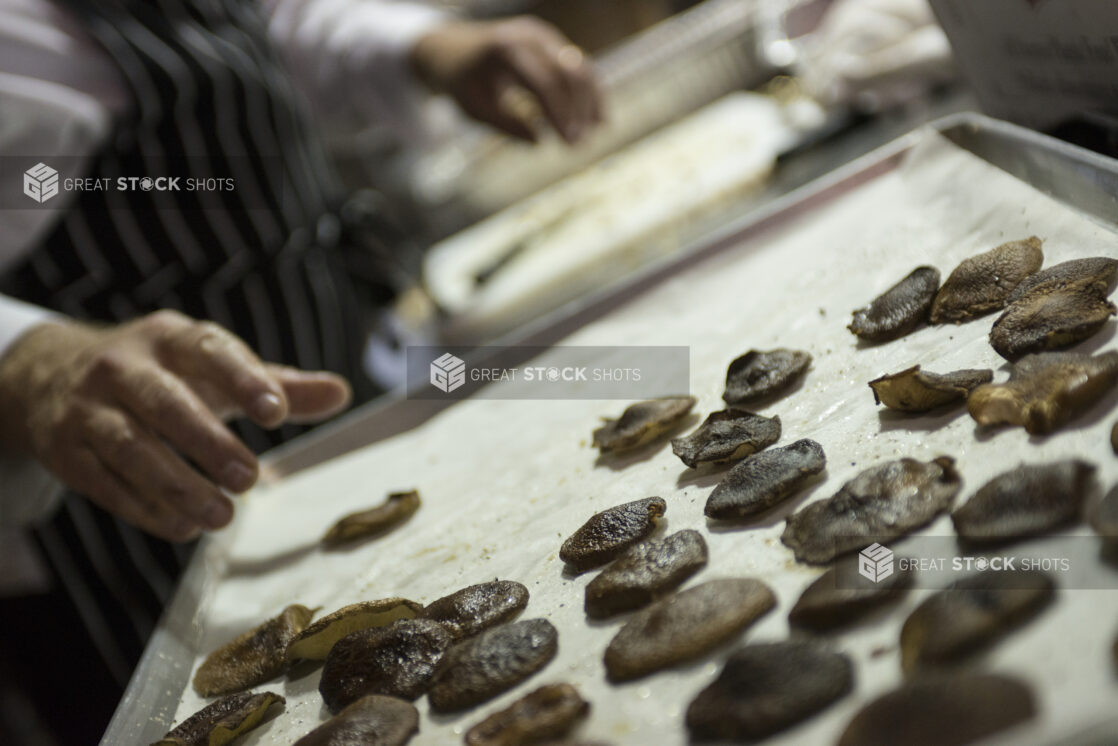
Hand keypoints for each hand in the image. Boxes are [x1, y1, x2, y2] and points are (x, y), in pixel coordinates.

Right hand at [0, 310, 350, 541]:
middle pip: (165, 403)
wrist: (50, 375)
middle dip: (208, 443)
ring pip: (131, 447)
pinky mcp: (65, 450)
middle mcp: (123, 367)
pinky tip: (183, 527)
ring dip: (177, 486)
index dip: (242, 380)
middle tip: (250, 479)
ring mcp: (87, 408)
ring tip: (222, 516)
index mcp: (169, 339)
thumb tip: (342, 392)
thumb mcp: (213, 369)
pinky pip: (104, 482)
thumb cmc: (161, 374)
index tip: (276, 412)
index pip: (207, 352)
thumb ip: (277, 384)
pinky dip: (145, 508)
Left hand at [411, 16, 602, 143]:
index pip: (545, 83)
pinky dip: (589, 91)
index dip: (562, 115)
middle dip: (579, 110)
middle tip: (581, 145)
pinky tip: (598, 118)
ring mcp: (543, 35)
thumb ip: (507, 126)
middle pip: (569, 72)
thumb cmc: (463, 84)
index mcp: (506, 51)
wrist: (452, 49)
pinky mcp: (551, 41)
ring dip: (590, 101)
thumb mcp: (477, 110)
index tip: (569, 143)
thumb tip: (541, 142)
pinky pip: (577, 64)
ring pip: (579, 66)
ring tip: (595, 133)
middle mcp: (529, 36)